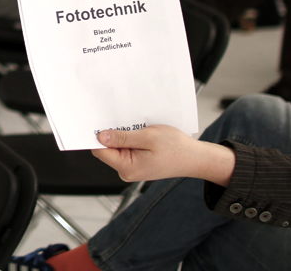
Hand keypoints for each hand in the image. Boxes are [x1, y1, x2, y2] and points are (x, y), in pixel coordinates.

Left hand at [92, 125, 235, 185]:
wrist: (195, 158)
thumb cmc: (176, 148)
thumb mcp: (149, 137)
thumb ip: (123, 138)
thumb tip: (101, 136)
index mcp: (128, 167)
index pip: (100, 151)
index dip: (96, 136)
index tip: (95, 120)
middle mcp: (127, 171)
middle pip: (107, 149)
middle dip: (111, 133)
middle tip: (119, 118)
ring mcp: (132, 168)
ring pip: (117, 147)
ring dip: (122, 135)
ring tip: (135, 126)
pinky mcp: (137, 163)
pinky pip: (126, 149)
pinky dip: (129, 138)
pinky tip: (139, 131)